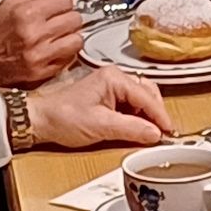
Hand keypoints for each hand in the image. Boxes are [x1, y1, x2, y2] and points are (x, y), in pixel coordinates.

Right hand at [0, 0, 86, 87]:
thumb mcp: (12, 1)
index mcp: (26, 12)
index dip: (64, 1)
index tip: (59, 5)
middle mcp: (33, 34)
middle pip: (75, 19)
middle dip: (69, 18)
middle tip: (58, 21)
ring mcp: (39, 55)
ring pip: (77, 40)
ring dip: (71, 36)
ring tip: (59, 35)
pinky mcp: (42, 72)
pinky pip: (70, 58)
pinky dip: (66, 52)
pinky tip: (54, 48)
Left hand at [25, 65, 174, 147]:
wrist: (40, 120)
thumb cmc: (62, 117)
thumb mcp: (100, 126)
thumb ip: (130, 129)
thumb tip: (154, 133)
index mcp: (114, 78)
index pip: (147, 97)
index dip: (160, 116)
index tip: (170, 131)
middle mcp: (115, 77)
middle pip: (148, 93)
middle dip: (157, 113)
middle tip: (163, 133)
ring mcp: (111, 86)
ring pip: (141, 98)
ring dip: (148, 115)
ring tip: (151, 132)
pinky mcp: (108, 96)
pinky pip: (131, 104)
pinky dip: (138, 116)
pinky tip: (138, 128)